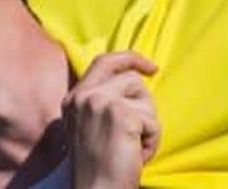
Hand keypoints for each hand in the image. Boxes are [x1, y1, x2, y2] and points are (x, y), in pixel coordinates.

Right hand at [65, 51, 160, 188]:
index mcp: (74, 99)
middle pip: (132, 78)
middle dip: (145, 104)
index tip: (151, 67)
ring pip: (146, 98)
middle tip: (139, 133)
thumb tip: (136, 79)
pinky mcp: (121, 114)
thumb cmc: (100, 169)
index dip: (130, 58)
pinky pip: (153, 121)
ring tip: (132, 148)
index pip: (104, 61)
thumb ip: (103, 102)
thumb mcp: (91, 128)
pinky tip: (136, 156)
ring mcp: (101, 102)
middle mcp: (84, 96)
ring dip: (148, 125)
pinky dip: (152, 141)